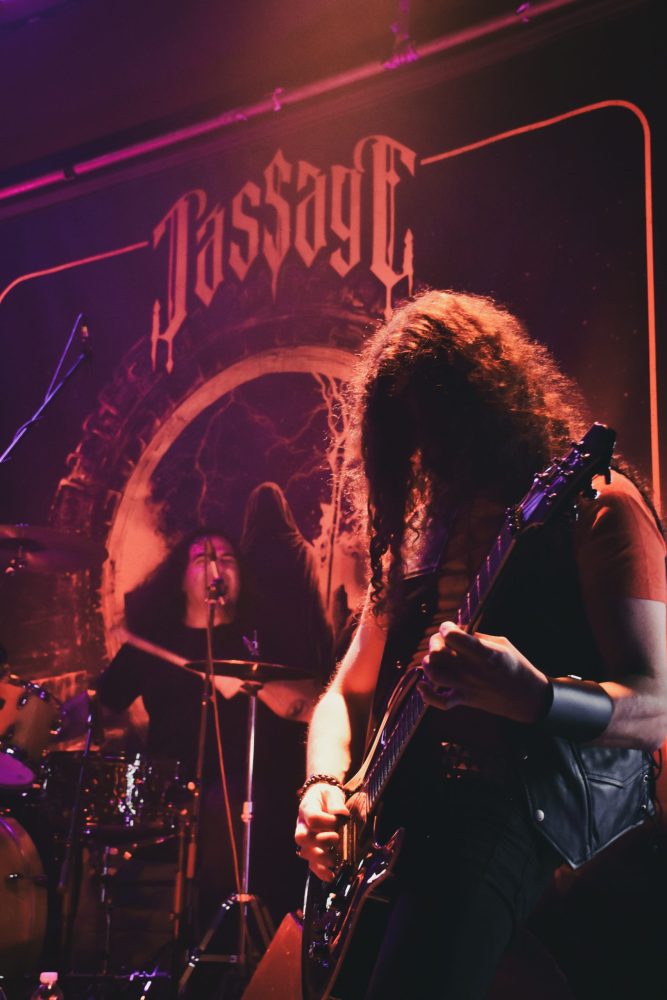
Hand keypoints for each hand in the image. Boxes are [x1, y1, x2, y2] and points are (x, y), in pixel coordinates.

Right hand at [294, 783, 348, 881]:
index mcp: (306, 808)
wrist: (322, 799)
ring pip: (306, 853)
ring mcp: (306, 839)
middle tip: (335, 838)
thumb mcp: (331, 793)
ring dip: (321, 858)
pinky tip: (330, 876)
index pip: (312, 818)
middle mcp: (302, 825)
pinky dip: (320, 872)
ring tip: (335, 858)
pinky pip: (311, 864)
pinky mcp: (312, 850)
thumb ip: (336, 802)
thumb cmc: (326, 796)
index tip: (338, 820)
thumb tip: (341, 814)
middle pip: (302, 838)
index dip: (325, 822)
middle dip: (321, 842)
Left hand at [419, 621, 549, 723]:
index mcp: (485, 653)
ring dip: (429, 663)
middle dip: (435, 642)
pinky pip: (440, 702)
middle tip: (442, 642)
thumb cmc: (516, 665)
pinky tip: (423, 685)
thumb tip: (456, 630)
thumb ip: (477, 637)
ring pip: (435, 674)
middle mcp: (473, 670)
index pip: (454, 637)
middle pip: (439, 654)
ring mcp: (467, 687)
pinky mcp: (465, 700)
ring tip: (433, 658)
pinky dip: (427, 695)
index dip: (446, 628)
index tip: (449, 628)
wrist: (527, 697)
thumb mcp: (502, 644)